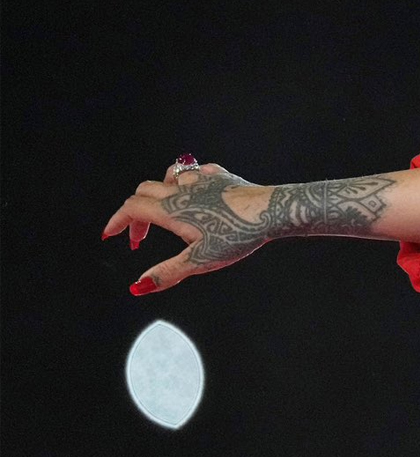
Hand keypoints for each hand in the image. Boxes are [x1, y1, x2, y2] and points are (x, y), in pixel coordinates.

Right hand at [102, 161, 272, 293]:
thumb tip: (138, 286)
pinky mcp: (220, 175)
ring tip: (164, 212)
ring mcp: (201, 178)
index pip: (132, 209)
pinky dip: (184, 181)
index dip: (117, 222)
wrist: (272, 211)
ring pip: (167, 176)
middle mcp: (181, 189)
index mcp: (171, 210)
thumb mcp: (200, 261)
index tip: (110, 234)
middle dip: (135, 213)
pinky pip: (194, 171)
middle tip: (141, 236)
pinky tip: (194, 192)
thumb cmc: (238, 235)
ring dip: (158, 193)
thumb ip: (167, 273)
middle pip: (144, 191)